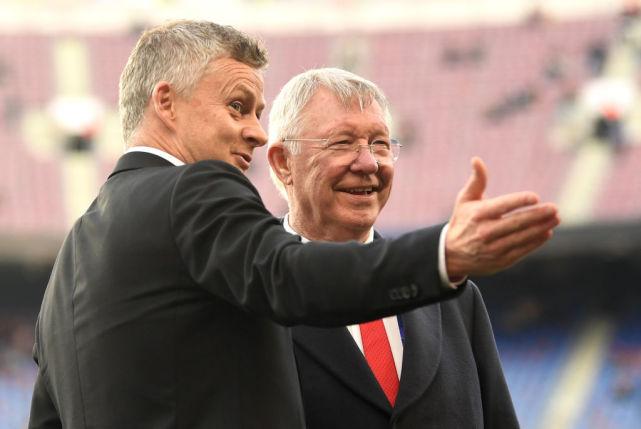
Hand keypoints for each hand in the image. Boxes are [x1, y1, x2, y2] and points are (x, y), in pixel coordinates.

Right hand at [445, 157, 559, 278]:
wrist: (451, 255)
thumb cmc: (462, 221)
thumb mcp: (464, 200)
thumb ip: (476, 181)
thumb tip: (477, 159)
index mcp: (478, 215)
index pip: (502, 206)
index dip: (519, 201)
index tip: (535, 197)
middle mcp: (485, 232)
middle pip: (516, 223)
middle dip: (537, 215)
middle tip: (554, 208)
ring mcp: (493, 248)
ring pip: (522, 237)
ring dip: (541, 228)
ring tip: (556, 218)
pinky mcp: (500, 261)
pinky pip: (522, 250)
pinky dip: (536, 242)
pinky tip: (547, 232)